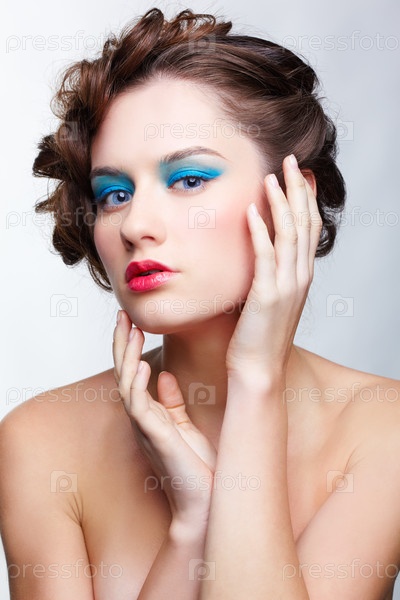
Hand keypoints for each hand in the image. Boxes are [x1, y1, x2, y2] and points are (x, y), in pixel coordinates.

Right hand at [113, 311, 216, 525]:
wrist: (207, 500)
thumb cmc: (198, 466)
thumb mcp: (185, 424)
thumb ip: (171, 401)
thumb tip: (164, 374)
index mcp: (149, 412)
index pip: (133, 372)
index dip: (130, 346)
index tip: (132, 320)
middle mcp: (142, 417)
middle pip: (123, 372)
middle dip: (121, 343)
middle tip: (121, 314)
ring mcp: (145, 426)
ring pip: (126, 383)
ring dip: (127, 355)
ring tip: (129, 328)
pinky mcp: (154, 435)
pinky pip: (138, 404)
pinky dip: (138, 382)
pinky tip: (143, 363)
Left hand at [226, 154, 321, 380]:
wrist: (258, 370)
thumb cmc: (259, 336)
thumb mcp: (270, 299)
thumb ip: (270, 273)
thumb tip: (259, 249)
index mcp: (301, 276)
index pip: (309, 228)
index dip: (306, 198)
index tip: (300, 173)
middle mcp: (299, 277)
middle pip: (305, 223)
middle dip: (298, 189)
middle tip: (291, 161)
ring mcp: (286, 286)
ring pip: (290, 235)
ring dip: (281, 202)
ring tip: (272, 176)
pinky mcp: (267, 296)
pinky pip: (266, 256)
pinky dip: (260, 231)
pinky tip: (252, 210)